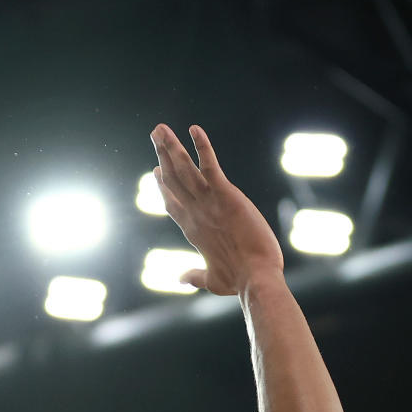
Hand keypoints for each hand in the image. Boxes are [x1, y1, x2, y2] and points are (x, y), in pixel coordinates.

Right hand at [151, 124, 283, 294]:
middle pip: (174, 179)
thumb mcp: (212, 280)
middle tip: (155, 135)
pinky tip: (194, 129)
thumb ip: (195, 276)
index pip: (172, 203)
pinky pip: (210, 165)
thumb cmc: (238, 282)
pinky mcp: (226, 195)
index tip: (156, 170)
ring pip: (185, 169)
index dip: (163, 186)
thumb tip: (180, 279)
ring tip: (161, 128)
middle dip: (164, 155)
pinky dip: (202, 146)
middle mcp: (196, 213)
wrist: (256, 279)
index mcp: (193, 231)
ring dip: (172, 146)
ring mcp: (208, 203)